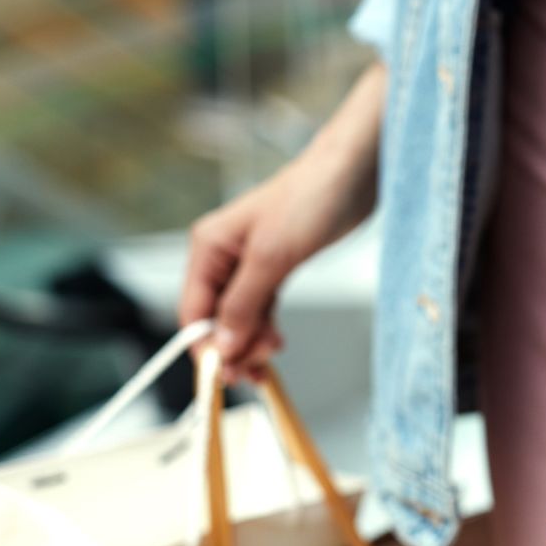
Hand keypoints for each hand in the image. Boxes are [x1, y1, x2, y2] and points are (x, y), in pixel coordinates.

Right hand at [179, 61, 385, 380]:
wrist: (352, 172)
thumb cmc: (311, 197)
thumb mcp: (273, 257)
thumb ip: (245, 304)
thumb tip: (225, 345)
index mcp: (209, 248)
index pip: (193, 311)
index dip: (206, 347)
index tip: (225, 374)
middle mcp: (223, 256)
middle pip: (215, 318)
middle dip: (232, 347)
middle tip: (255, 372)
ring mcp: (249, 263)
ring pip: (239, 316)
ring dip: (251, 342)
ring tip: (270, 360)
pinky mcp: (275, 266)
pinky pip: (260, 307)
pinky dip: (265, 328)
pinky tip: (276, 342)